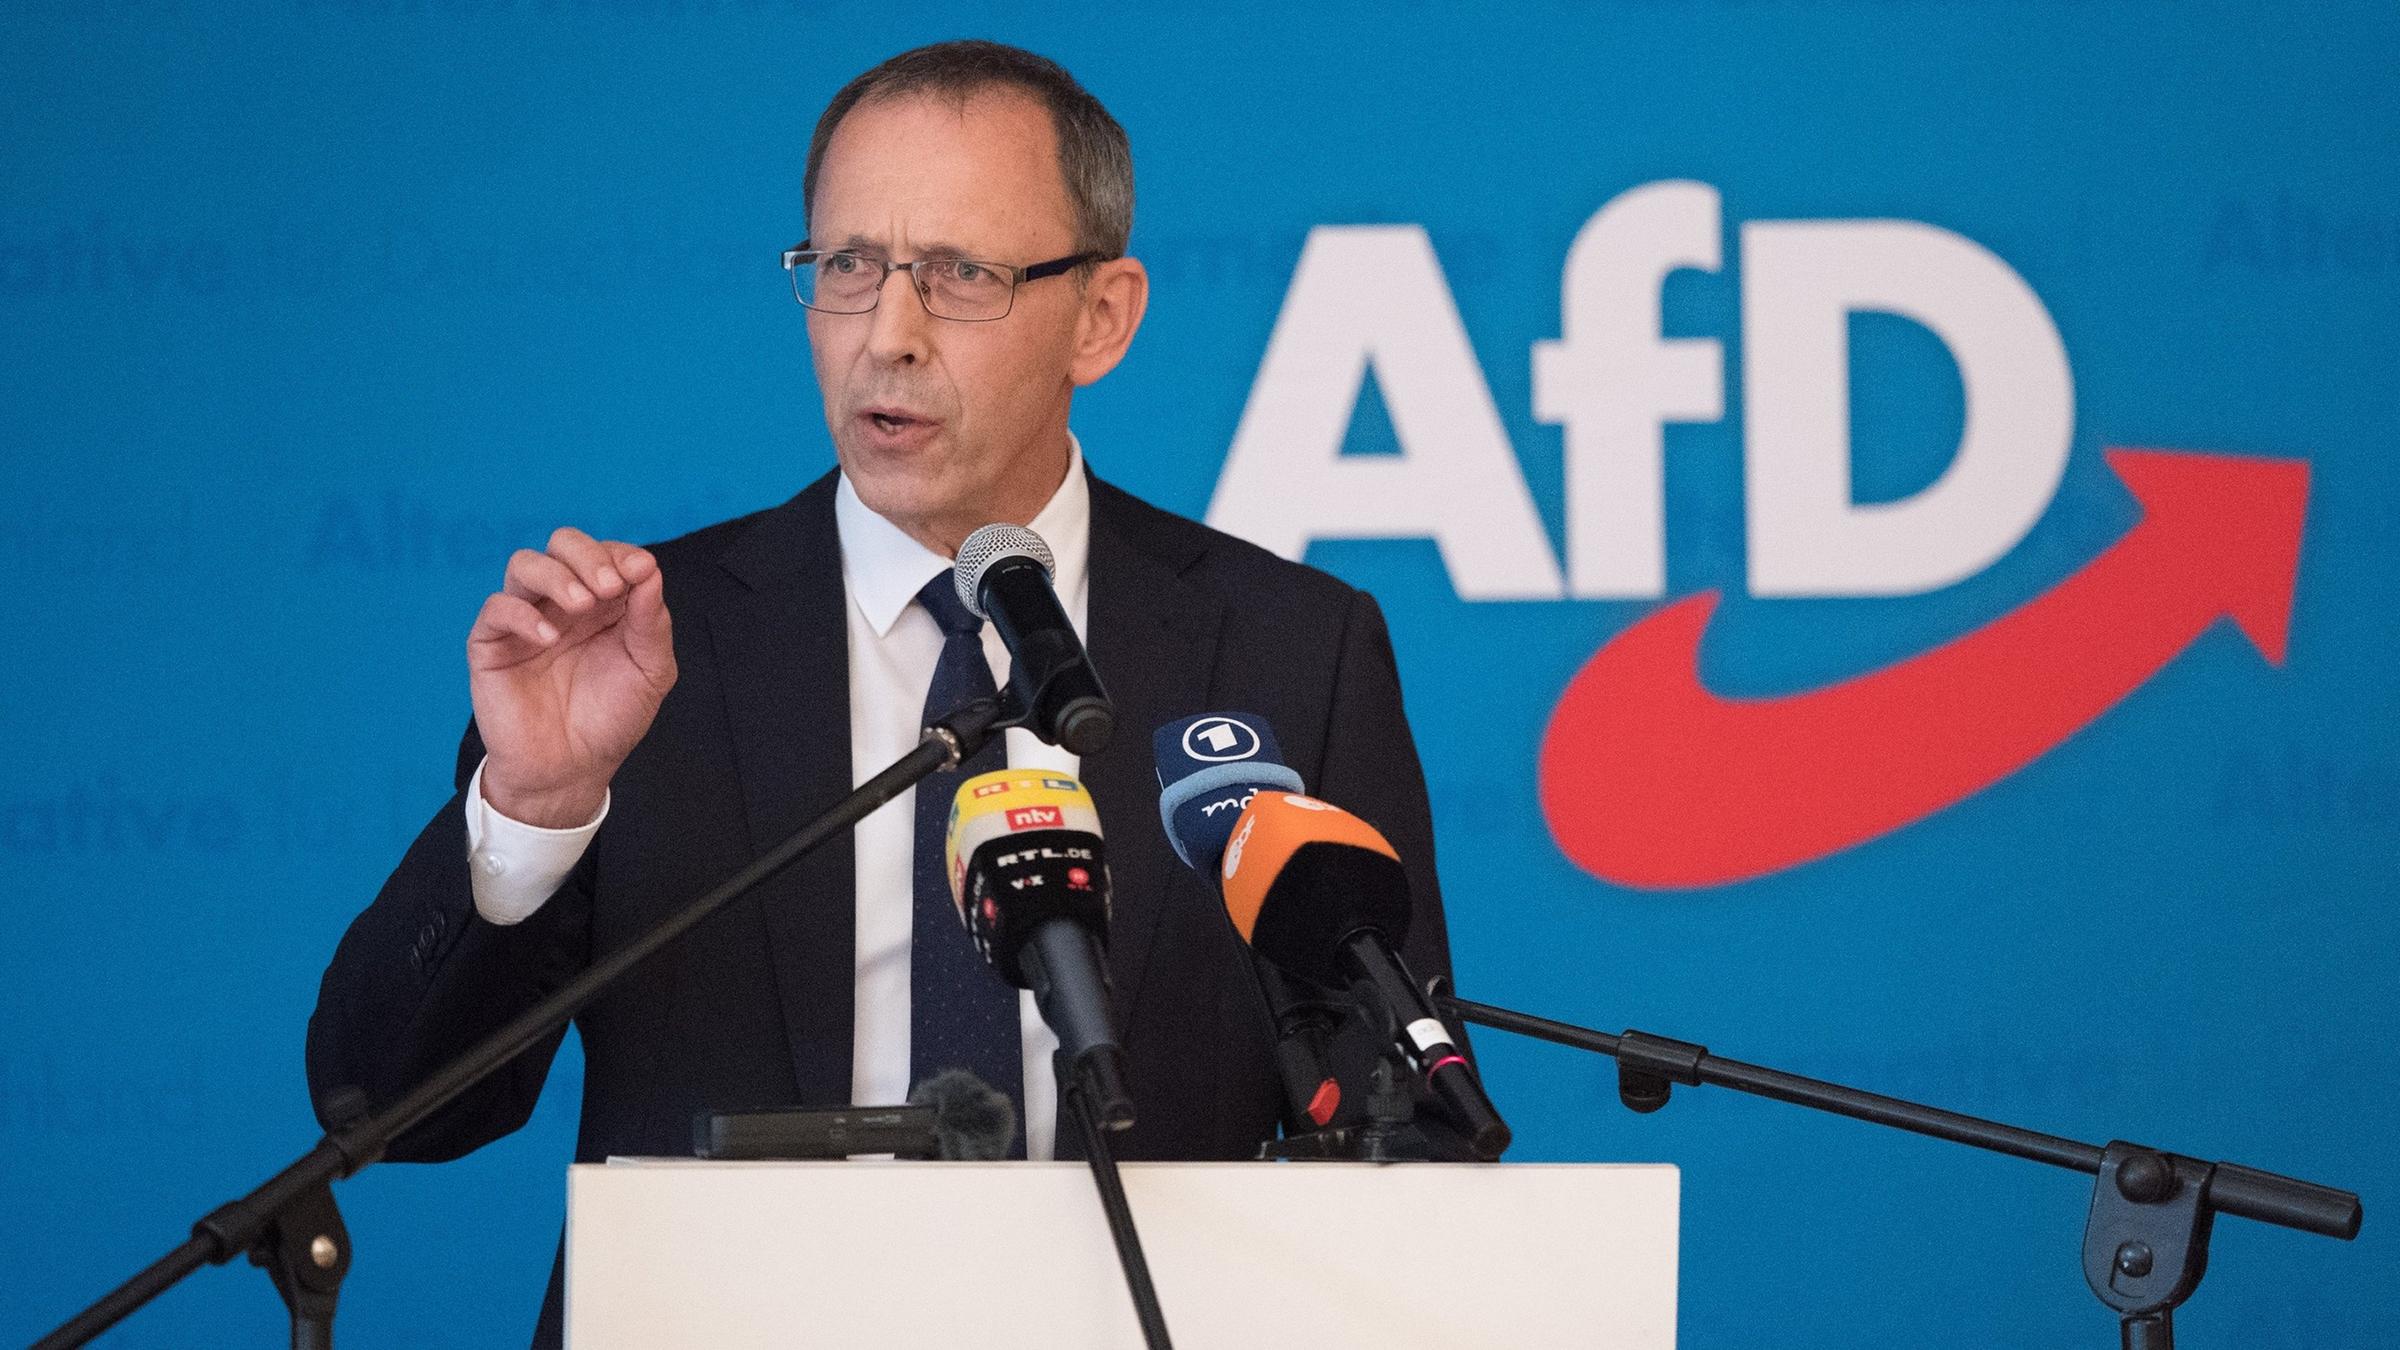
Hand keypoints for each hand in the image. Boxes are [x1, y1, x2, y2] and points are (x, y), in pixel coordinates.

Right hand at [466, 527, 676, 827]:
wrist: (572, 770)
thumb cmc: (611, 719)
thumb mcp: (649, 669)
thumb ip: (651, 620)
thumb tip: (647, 568)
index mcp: (603, 603)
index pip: (605, 554)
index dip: (621, 554)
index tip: (639, 574)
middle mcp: (562, 603)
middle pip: (562, 544)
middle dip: (588, 555)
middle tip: (609, 587)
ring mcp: (526, 620)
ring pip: (524, 565)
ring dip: (556, 575)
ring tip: (581, 604)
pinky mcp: (492, 645)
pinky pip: (497, 609)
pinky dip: (523, 614)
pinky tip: (549, 636)